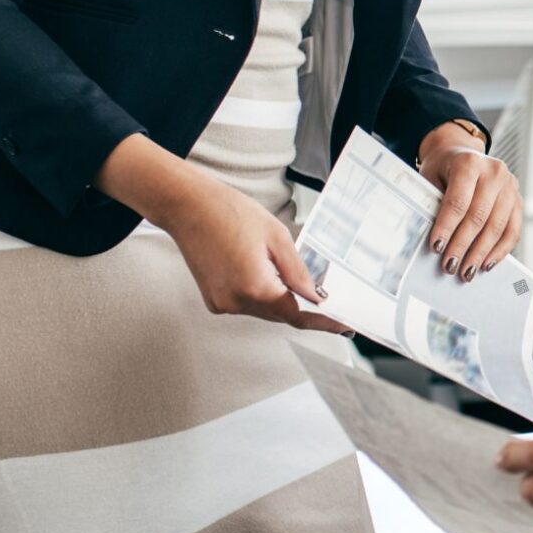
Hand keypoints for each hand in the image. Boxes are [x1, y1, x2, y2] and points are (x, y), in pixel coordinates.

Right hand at [159, 176, 352, 334]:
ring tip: (302, 286)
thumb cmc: (230, 213)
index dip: (324, 321)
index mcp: (255, 287)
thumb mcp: (278, 237)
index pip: (298, 315)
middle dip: (306, 310)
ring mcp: (222, 303)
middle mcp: (236, 302)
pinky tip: (270, 277)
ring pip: (265, 311)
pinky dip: (263, 296)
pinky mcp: (214, 299)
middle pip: (281, 315)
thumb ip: (298, 272)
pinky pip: (248, 305)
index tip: (344, 325)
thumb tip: (317, 296)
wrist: (189, 206)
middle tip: (331, 303)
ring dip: (283, 301)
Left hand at [418, 125, 521, 279]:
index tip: (436, 248)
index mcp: (469, 162)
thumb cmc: (442, 168)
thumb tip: (429, 240)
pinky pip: (513, 230)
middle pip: (479, 216)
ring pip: (497, 226)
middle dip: (463, 246)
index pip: (458, 201)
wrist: (460, 152)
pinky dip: (500, 250)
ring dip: (481, 253)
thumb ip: (431, 203)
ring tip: (467, 271)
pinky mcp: (518, 199)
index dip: (447, 227)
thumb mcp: (430, 178)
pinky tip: (486, 263)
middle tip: (450, 266)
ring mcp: (510, 185)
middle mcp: (494, 172)